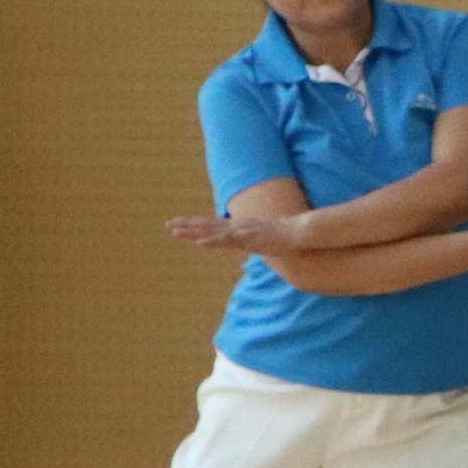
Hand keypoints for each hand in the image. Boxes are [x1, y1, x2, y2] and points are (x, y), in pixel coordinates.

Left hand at [165, 212, 290, 255]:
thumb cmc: (286, 236)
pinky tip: (199, 242)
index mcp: (240, 226)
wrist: (300, 232)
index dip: (195, 223)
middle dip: (187, 225)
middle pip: (208, 225)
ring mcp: (241, 232)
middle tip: (168, 225)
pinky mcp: (248, 238)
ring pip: (212, 231)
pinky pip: (227, 241)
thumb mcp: (265, 239)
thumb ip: (254, 241)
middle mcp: (237, 226)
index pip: (213, 224)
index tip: (179, 223)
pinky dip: (213, 241)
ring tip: (175, 232)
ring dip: (193, 232)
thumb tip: (251, 244)